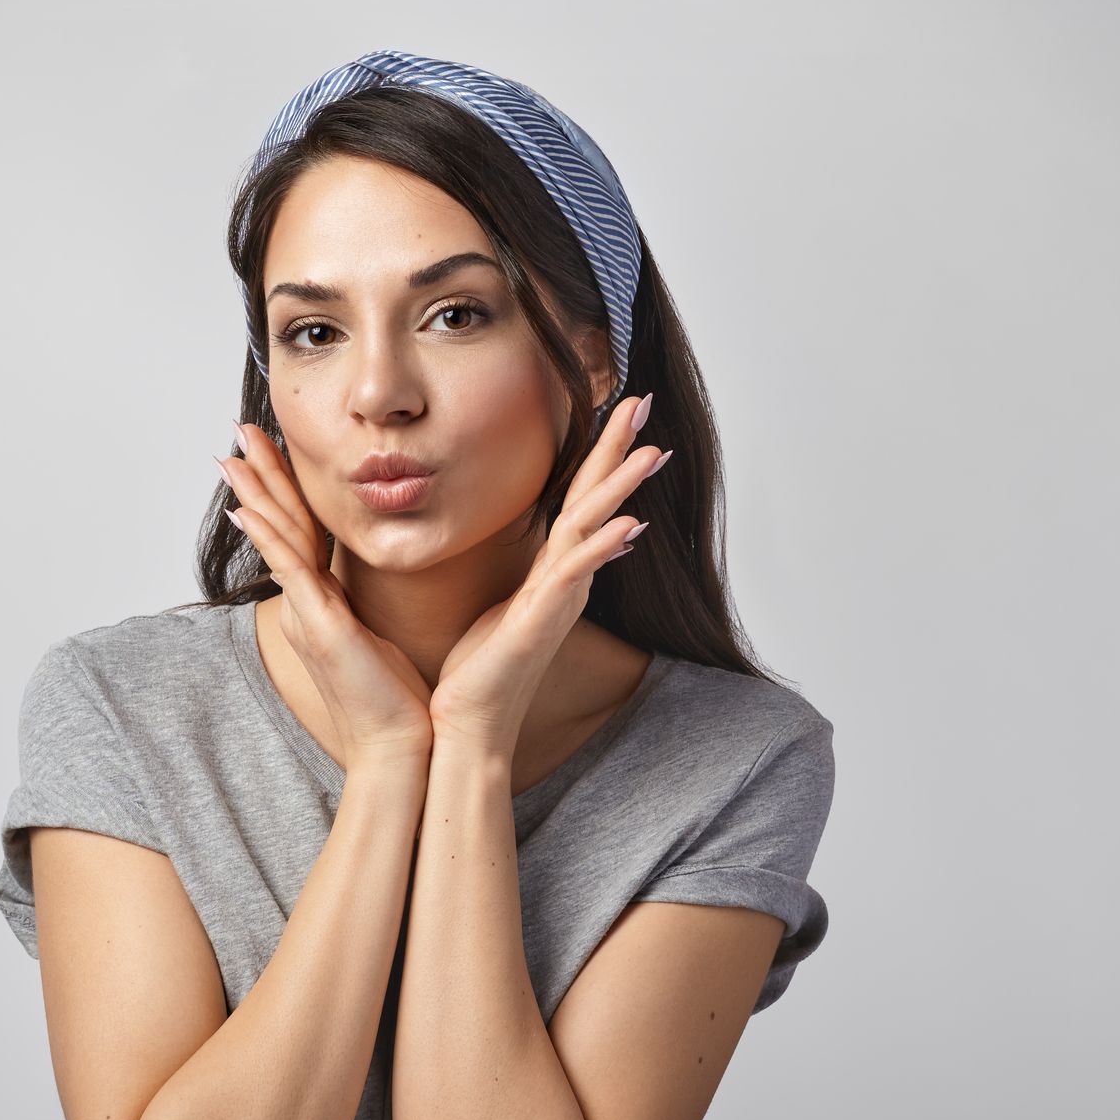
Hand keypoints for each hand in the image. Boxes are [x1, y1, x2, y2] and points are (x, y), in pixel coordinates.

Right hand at [221, 423, 435, 758]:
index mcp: (323, 605)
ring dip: (255, 491)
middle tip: (238, 431)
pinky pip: (289, 568)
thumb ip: (368, 612)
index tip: (270, 454)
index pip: (301, 533)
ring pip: (278, 537)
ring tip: (232, 453)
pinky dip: (268, 536)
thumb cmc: (400, 703)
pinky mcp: (319, 623)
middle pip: (281, 524)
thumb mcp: (382, 643)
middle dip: (260, 475)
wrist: (403, 747)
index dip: (284, 491)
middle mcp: (307, 605)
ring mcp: (308, 613)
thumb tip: (371, 597)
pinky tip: (244, 509)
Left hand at [429, 392, 666, 752]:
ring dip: (621, 489)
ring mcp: (559, 598)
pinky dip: (602, 549)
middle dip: (618, 449)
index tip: (617, 404)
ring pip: (595, 530)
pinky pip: (575, 576)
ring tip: (651, 450)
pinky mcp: (542, 621)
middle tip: (641, 398)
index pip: (580, 498)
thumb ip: (527, 570)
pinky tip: (627, 525)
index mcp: (552, 570)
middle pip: (596, 500)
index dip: (599, 451)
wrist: (468, 721)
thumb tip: (543, 544)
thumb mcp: (501, 602)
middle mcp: (564, 579)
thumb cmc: (479, 667)